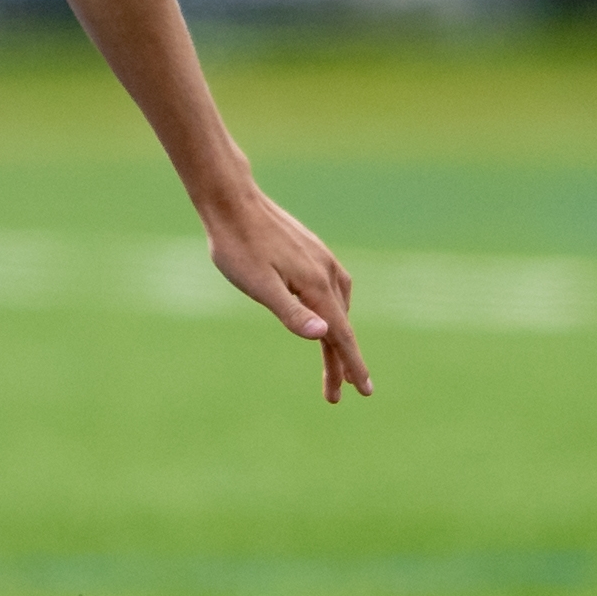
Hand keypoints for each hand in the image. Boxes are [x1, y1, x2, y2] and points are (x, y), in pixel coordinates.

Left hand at [202, 189, 372, 402]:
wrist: (231, 200)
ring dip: (337, 337)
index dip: (353, 364)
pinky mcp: (312, 251)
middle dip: (340, 362)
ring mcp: (321, 259)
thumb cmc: (237, 246)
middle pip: (340, 326)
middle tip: (335, 395)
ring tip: (334, 364)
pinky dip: (335, 311)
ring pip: (338, 307)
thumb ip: (291, 312)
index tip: (365, 391)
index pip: (340, 335)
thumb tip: (324, 335)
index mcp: (315, 285)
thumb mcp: (258, 285)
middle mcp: (325, 272)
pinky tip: (327, 314)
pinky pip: (333, 289)